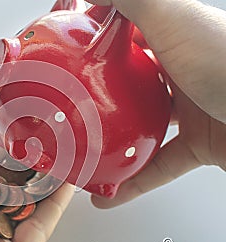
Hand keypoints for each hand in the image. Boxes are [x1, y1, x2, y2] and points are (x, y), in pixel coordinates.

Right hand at [87, 0, 225, 207]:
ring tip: (85, 150)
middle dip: (102, 95)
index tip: (72, 54)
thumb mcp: (174, 21)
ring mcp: (191, 111)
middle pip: (132, 85)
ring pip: (143, 127)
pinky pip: (159, 166)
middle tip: (74, 105)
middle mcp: (183, 74)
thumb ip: (133, 3)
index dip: (99, 43)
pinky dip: (135, 182)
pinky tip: (110, 191)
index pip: (129, 36)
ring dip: (115, 142)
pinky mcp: (200, 145)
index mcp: (176, 40)